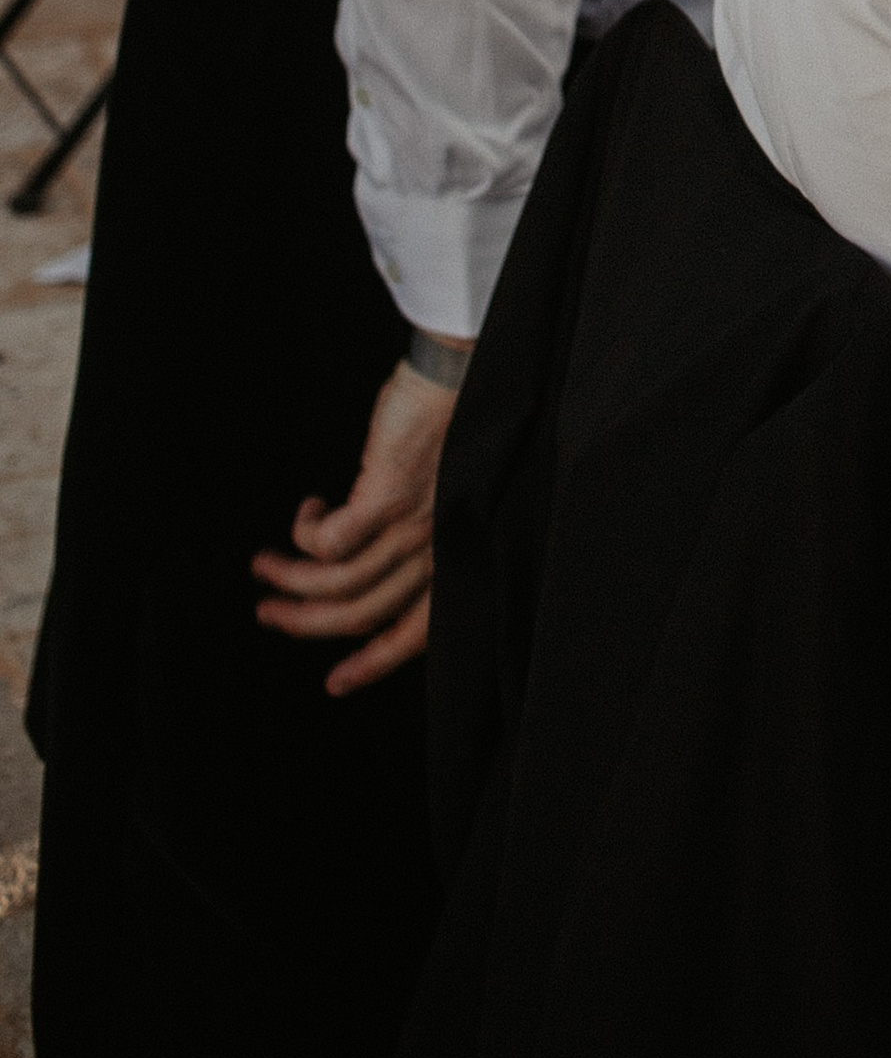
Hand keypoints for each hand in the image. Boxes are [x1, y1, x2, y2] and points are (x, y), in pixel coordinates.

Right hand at [251, 354, 461, 694]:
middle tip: (268, 612)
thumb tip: (364, 569)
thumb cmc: (448, 429)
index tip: (335, 684)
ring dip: (290, 580)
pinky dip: (305, 534)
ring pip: (336, 584)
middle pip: (359, 615)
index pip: (413, 632)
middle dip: (305, 622)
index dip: (372, 664)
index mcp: (451, 557)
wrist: (458, 374)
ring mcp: (411, 527)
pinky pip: (327, 543)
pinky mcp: (384, 499)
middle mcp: (435, 551)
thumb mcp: (439, 499)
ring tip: (264, 565)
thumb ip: (413, 539)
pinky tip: (306, 510)